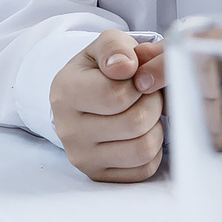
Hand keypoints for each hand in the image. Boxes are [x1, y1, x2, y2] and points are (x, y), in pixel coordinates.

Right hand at [50, 29, 168, 182]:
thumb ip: (115, 47)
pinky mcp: (98, 175)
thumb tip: (125, 67)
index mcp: (66, 92)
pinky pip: (144, 169)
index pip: (117, 95)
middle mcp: (68, 129)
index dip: (138, 83)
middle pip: (135, 123)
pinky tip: (141, 133)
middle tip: (146, 95)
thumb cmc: (100, 70)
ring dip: (155, 127)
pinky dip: (153, 150)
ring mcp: (82, 157)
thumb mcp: (105, 46)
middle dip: (152, 104)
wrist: (83, 98)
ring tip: (145, 112)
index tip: (135, 77)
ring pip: (143, 149)